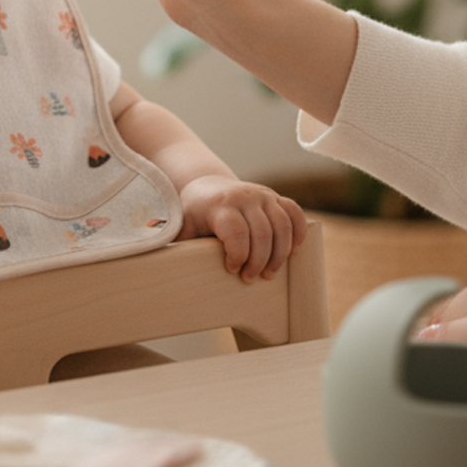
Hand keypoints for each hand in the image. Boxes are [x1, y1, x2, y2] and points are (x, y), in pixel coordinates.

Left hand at [176, 174, 307, 282]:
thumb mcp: (183, 227)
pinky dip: (298, 234)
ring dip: (280, 255)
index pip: (236, 231)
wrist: (207, 187)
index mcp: (220, 204)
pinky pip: (295, 214)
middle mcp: (244, 196)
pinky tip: (292, 253)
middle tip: (251, 279)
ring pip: (283, 226)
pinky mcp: (276, 197)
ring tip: (269, 274)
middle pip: (263, 233)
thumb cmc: (194, 215)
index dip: (238, 256)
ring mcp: (263, 195)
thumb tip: (168, 268)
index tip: (232, 270)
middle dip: (259, 262)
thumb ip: (180, 245)